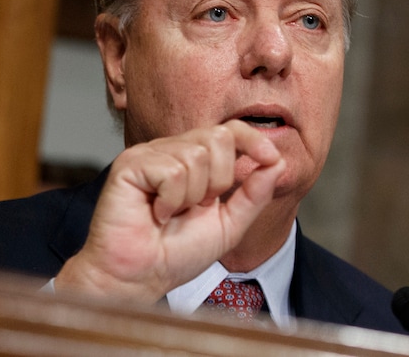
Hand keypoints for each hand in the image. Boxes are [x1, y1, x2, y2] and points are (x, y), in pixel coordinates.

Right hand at [54, 120, 284, 302]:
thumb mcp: (228, 225)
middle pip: (217, 136)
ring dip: (191, 196)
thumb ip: (253, 195)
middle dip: (219, 179)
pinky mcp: (130, 164)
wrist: (141, 277)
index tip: (270, 156)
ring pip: (196, 155)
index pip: (228, 130)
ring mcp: (150, 154)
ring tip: (171, 213)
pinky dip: (170, 200)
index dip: (251, 138)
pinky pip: (172, 171)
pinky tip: (156, 213)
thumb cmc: (176, 254)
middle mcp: (171, 150)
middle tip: (196, 206)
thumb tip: (278, 163)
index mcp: (193, 161)